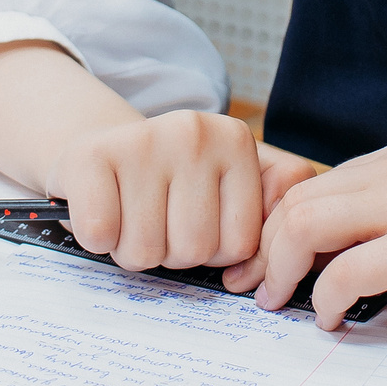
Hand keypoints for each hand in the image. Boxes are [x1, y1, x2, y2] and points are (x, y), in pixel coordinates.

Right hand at [0, 41, 316, 273]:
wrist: (98, 150)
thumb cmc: (169, 181)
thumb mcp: (229, 181)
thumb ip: (275, 202)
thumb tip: (294, 246)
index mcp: (235, 140)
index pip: (240, 244)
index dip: (214, 252)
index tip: (195, 225)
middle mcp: (194, 131)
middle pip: (195, 250)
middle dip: (171, 254)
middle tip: (157, 222)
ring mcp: (143, 140)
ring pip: (148, 252)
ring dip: (133, 250)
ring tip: (130, 217)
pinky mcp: (92, 157)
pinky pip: (101, 236)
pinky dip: (97, 240)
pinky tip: (103, 212)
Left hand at [224, 137, 386, 336]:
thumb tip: (324, 256)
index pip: (311, 184)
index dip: (271, 226)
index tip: (255, 265)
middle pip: (297, 200)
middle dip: (262, 248)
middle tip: (252, 291)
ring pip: (308, 224)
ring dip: (282, 270)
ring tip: (282, 305)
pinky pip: (346, 269)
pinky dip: (326, 299)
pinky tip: (333, 321)